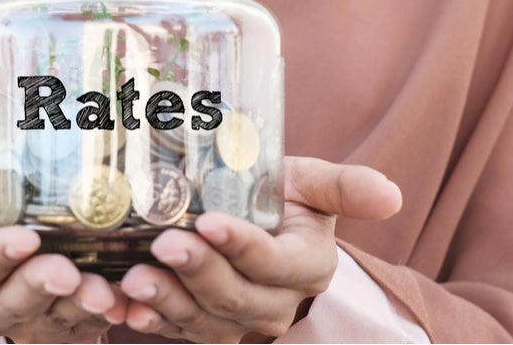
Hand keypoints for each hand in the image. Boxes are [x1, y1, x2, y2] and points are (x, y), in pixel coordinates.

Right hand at [0, 140, 126, 342]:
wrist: (14, 213)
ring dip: (75, 312)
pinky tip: (130, 304)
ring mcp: (23, 319)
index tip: (22, 239)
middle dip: (33, 292)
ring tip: (103, 294)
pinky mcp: (60, 325)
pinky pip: (82, 332)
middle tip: (64, 272)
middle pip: (4, 307)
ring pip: (46, 325)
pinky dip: (107, 320)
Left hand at [118, 156, 402, 342]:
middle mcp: (276, 303)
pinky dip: (148, 321)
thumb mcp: (311, 183)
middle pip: (236, 298)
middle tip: (165, 244)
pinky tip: (120, 307)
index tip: (209, 222)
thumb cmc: (283, 197)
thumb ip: (344, 186)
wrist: (257, 224)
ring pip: (204, 323)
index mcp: (308, 265)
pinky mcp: (204, 327)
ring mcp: (238, 322)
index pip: (275, 264)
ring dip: (167, 303)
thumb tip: (392, 196)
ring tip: (134, 280)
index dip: (242, 247)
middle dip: (199, 273)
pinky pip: (176, 332)